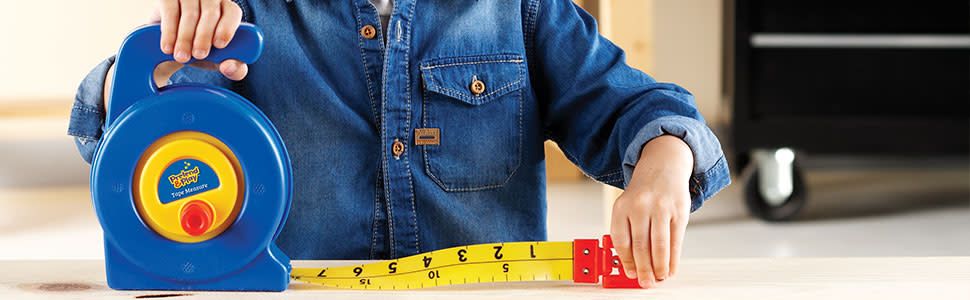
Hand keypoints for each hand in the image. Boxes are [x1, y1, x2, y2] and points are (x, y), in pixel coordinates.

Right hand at [150, 0, 246, 80]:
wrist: (171, 44)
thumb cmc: (201, 47)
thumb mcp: (219, 59)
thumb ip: (233, 67)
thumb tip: (230, 68)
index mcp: (227, 9)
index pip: (232, 12)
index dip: (226, 28)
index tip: (219, 45)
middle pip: (210, 13)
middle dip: (204, 37)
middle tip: (198, 55)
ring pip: (190, 14)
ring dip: (185, 38)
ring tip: (181, 57)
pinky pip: (170, 12)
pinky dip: (169, 32)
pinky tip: (168, 48)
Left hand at [610, 135, 692, 287]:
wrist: (663, 165)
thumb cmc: (643, 192)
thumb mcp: (628, 206)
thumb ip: (628, 231)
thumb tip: (632, 264)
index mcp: (622, 207)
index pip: (621, 241)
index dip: (626, 261)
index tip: (630, 274)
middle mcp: (640, 206)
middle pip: (640, 246)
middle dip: (643, 269)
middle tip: (646, 282)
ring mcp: (660, 208)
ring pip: (659, 245)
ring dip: (659, 267)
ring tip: (660, 277)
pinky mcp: (679, 210)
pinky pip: (676, 240)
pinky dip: (674, 258)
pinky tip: (672, 268)